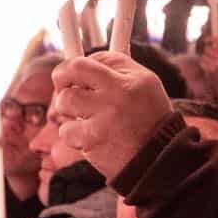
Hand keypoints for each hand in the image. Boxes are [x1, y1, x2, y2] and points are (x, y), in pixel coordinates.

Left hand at [50, 53, 173, 182]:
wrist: (156, 160)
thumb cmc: (149, 122)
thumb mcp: (146, 86)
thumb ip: (119, 69)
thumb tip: (89, 59)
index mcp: (133, 79)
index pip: (97, 58)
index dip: (76, 64)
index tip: (68, 72)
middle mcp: (118, 94)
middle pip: (72, 71)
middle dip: (60, 78)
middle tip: (62, 88)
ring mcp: (104, 117)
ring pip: (64, 101)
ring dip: (68, 111)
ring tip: (84, 117)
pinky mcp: (92, 139)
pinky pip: (66, 130)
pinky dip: (72, 135)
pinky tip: (88, 137)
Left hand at [196, 31, 217, 101]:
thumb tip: (217, 37)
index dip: (211, 38)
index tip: (207, 39)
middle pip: (208, 48)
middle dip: (207, 52)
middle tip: (211, 58)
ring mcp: (215, 63)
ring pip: (204, 55)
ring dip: (205, 58)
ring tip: (210, 64)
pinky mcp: (209, 69)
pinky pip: (202, 62)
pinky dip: (203, 64)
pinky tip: (208, 68)